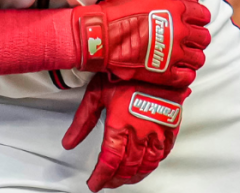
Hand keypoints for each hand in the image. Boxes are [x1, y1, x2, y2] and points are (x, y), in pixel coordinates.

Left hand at [62, 75, 188, 190]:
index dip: (100, 178)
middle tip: (106, 182)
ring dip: (133, 176)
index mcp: (120, 125)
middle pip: (127, 168)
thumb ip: (82, 121)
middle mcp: (140, 132)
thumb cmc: (128, 72)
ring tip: (124, 178)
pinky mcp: (170, 127)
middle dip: (115, 180)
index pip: (109, 162)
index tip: (94, 184)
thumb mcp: (97, 93)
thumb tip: (69, 142)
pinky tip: (146, 165)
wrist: (157, 58)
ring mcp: (157, 131)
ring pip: (146, 165)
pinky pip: (163, 154)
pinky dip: (153, 164)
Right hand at [72, 0, 210, 87]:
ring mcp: (174, 54)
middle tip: (186, 40)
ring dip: (192, 57)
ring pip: (198, 58)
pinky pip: (187, 77)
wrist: (102, 35)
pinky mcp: (165, 73)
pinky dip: (185, 75)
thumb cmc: (121, 8)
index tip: (190, 21)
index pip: (203, 15)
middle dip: (197, 38)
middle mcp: (181, 32)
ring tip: (182, 56)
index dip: (198, 18)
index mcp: (179, 10)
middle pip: (203, 38)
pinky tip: (176, 70)